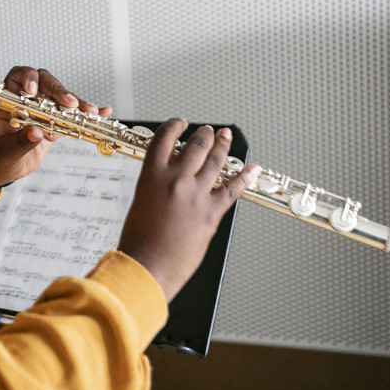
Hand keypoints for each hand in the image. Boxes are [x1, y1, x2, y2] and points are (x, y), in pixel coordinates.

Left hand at [0, 66, 111, 186]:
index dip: (26, 77)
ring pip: (61, 99)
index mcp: (9, 102)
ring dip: (77, 104)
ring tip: (90, 111)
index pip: (16, 77)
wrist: (4, 169)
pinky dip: (86, 115)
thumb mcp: (6, 153)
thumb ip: (21, 142)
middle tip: (70, 103)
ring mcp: (43, 111)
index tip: (33, 90)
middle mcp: (27, 102)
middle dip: (59, 90)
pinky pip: (71, 116)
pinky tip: (102, 112)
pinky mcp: (54, 123)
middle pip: (45, 83)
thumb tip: (35, 132)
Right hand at [117, 119, 259, 302]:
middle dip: (205, 135)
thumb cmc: (138, 241)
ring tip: (225, 137)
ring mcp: (195, 195)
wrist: (146, 266)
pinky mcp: (211, 213)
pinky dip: (245, 176)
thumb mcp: (141, 203)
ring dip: (223, 145)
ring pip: (216, 161)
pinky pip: (233, 189)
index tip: (180, 123)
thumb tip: (171, 181)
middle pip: (195, 145)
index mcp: (151, 176)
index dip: (174, 126)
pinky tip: (251, 168)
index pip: (163, 139)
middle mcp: (175, 180)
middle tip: (209, 130)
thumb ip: (157, 187)